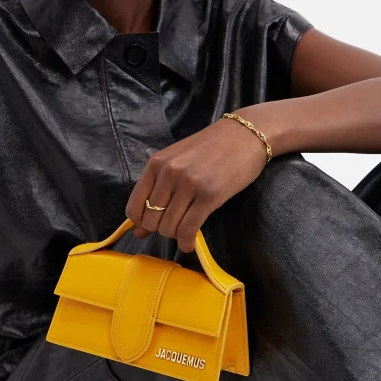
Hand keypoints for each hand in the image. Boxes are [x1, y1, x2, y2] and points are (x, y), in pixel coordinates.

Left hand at [125, 113, 270, 252]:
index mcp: (156, 164)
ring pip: (169, 227)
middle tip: (174, 227)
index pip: (134, 207)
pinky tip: (189, 244)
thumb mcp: (177, 164)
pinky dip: (186, 242)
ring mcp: (189, 184)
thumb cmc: (211, 149)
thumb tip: (138, 231)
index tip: (151, 226)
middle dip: (161, 230)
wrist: (245, 135)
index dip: (141, 223)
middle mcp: (169, 173)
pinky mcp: (209, 195)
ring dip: (175, 236)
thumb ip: (156, 193)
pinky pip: (188, 228)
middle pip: (152, 220)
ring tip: (184, 232)